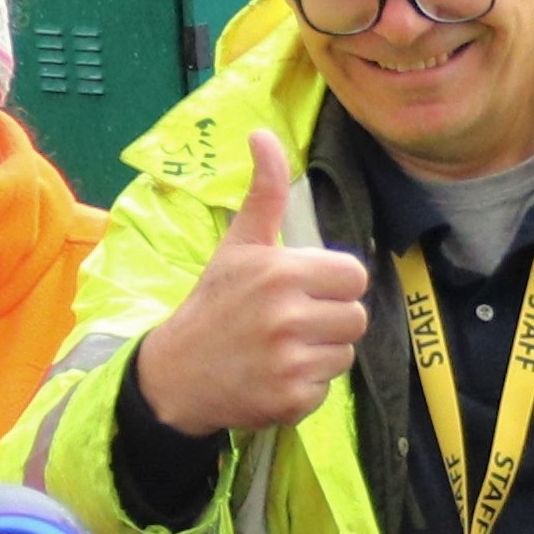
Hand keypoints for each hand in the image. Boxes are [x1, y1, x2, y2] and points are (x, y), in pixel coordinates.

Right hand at [132, 132, 372, 436]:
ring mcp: (288, 361)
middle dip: (331, 320)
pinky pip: (327, 389)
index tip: (307, 289)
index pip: (353, 276)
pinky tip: (275, 376)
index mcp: (279, 272)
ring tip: (283, 348)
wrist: (177, 373)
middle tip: (294, 322)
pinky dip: (306, 387)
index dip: (335, 284)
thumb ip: (265, 194)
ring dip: (321, 354)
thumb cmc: (216, 302)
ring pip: (345, 354)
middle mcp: (285, 315)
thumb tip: (264, 134)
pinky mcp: (290, 399)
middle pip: (356, 317)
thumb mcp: (239, 245)